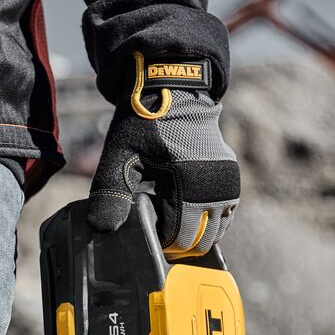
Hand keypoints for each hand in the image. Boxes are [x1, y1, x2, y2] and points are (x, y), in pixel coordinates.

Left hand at [87, 52, 239, 258]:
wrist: (173, 91)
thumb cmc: (143, 124)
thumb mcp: (120, 156)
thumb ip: (110, 193)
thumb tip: (102, 230)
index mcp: (189, 182)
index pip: (179, 237)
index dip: (159, 242)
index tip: (143, 231)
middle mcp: (216, 186)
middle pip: (200, 240)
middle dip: (177, 242)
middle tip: (154, 227)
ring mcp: (228, 183)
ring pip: (216, 232)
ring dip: (193, 233)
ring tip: (168, 219)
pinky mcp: (232, 179)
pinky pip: (225, 216)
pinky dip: (207, 223)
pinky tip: (186, 215)